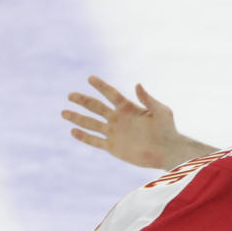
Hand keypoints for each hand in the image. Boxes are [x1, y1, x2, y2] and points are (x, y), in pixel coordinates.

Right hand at [62, 76, 213, 169]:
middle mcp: (119, 119)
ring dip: (78, 118)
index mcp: (129, 108)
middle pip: (96, 107)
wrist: (167, 152)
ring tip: (64, 112)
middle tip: (70, 95)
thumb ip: (148, 98)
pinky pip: (95, 141)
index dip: (101, 86)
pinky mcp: (113, 147)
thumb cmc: (168, 130)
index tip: (90, 78)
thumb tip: (137, 84)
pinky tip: (73, 131)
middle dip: (83, 101)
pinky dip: (84, 137)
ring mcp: (114, 133)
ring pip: (92, 123)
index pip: (111, 94)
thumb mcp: (161, 111)